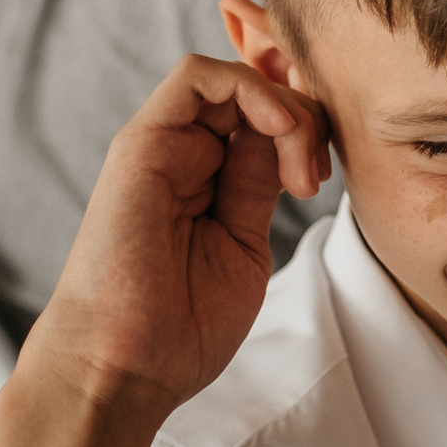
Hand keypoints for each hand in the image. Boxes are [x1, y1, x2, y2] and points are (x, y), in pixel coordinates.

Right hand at [22, 56, 333, 418]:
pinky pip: (197, 78)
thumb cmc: (178, 329)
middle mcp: (181, 153)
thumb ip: (259, 185)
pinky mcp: (142, 142)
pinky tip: (277, 133)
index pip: (261, 117)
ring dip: (286, 110)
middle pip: (254, 91)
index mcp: (206, 180)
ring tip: (301, 172)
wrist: (121, 368)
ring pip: (234, 78)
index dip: (304, 123)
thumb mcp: (243, 245)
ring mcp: (161, 144)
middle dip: (305, 117)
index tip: (324, 174)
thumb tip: (288, 136)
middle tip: (315, 179)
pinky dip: (251, 89)